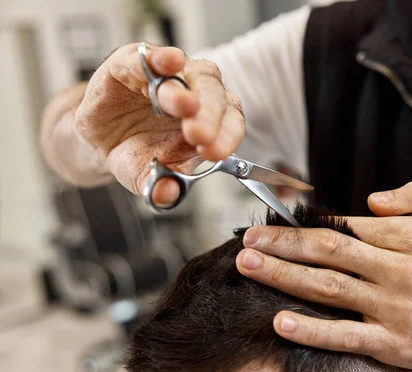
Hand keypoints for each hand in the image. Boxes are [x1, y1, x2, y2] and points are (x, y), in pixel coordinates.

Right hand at [75, 43, 244, 204]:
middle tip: (200, 134)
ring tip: (183, 105)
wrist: (101, 140)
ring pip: (190, 74)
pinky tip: (167, 62)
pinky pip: (149, 57)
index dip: (227, 136)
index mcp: (210, 122)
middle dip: (209, 116)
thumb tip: (167, 194)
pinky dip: (158, 59)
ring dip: (185, 91)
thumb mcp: (145, 176)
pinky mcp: (134, 63)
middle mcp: (197, 94)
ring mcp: (168, 76)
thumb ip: (159, 188)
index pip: (230, 124)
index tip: (215, 152)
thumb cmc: (136, 153)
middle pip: (215, 96)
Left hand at [236, 182, 411, 371]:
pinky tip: (281, 321)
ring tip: (249, 267)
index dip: (308, 222)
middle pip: (331, 252)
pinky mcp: (396, 344)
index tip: (278, 221)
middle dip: (283, 244)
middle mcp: (403, 270)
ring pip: (330, 288)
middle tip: (249, 240)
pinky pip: (346, 335)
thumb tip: (369, 200)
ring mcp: (398, 309)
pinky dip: (312, 329)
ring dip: (284, 276)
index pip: (349, 225)